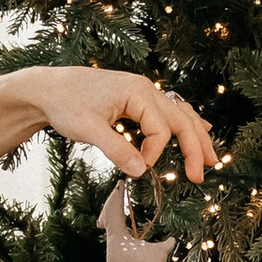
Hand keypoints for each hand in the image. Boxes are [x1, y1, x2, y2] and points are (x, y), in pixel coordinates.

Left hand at [28, 67, 215, 183]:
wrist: (49, 88)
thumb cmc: (66, 103)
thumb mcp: (89, 129)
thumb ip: (117, 150)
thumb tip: (142, 171)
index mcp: (137, 92)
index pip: (160, 129)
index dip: (154, 153)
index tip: (141, 169)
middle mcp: (146, 89)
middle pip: (180, 119)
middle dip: (194, 147)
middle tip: (202, 174)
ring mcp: (143, 92)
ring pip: (179, 114)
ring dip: (195, 136)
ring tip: (212, 157)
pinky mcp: (137, 98)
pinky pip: (168, 111)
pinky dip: (184, 123)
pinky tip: (199, 129)